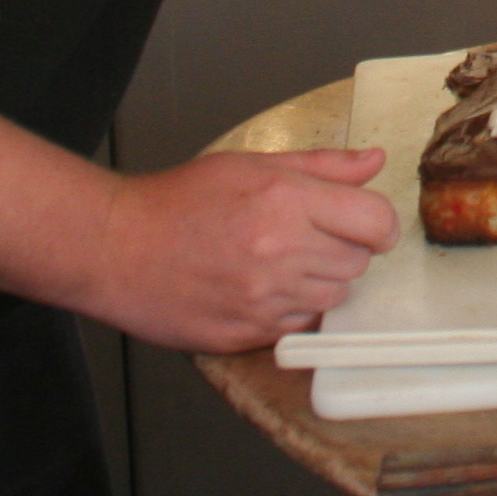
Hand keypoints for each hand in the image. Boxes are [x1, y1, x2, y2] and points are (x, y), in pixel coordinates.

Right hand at [89, 148, 398, 351]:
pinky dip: (292, 309)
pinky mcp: (249, 334)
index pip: (376, 221)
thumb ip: (322, 165)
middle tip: (306, 236)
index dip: (378, 223)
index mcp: (286, 200)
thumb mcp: (251, 165)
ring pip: (334, 297)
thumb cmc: (178, 201)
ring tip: (279, 261)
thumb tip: (374, 161)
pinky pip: (300, 324)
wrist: (118, 249)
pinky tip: (260, 287)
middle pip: (359, 262)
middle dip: (344, 248)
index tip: (367, 224)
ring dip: (320, 280)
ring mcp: (265, 298)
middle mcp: (281, 252)